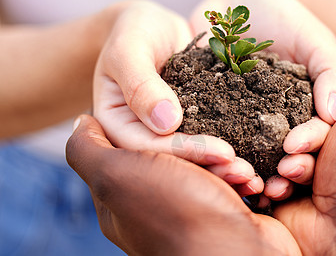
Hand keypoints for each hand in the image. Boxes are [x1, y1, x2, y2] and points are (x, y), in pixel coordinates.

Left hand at [66, 115, 300, 254]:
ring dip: (225, 162)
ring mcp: (191, 210)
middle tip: (218, 150)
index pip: (130, 147)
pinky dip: (241, 177)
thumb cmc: (177, 216)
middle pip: (173, 154)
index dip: (151, 131)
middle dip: (197, 147)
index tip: (174, 123)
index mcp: (122, 199)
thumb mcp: (116, 175)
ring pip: (206, 165)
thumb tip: (82, 122)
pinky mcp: (221, 211)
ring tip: (236, 168)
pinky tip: (250, 182)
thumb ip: (87, 149)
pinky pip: (230, 181)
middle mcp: (154, 206)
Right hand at [93, 0, 260, 193]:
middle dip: (213, 167)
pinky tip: (260, 153)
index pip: (151, 148)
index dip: (188, 152)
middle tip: (248, 174)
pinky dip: (235, 144)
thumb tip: (166, 122)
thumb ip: (140, 83)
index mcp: (119, 126)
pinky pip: (212, 133)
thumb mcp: (129, 49)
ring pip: (196, 154)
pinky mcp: (192, 120)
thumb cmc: (132, 31)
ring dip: (227, 165)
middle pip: (176, 161)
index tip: (224, 153)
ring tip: (257, 174)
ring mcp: (169, 130)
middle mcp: (144, 135)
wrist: (150, 25)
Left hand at [190, 0, 335, 199]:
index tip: (293, 151)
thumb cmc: (284, 18)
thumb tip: (334, 112)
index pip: (316, 136)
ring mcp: (247, 123)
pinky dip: (216, 151)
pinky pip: (217, 138)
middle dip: (282, 173)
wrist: (235, 7)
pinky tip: (211, 162)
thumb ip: (333, 71)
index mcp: (308, 111)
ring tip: (243, 183)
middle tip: (271, 188)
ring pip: (253, 155)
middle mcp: (280, 123)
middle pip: (287, 155)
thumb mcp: (315, 39)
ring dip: (251, 173)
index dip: (309, 147)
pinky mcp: (216, 117)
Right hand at [274, 51, 335, 253]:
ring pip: (272, 146)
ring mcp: (301, 163)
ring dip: (283, 159)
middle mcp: (321, 137)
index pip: (307, 92)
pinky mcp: (283, 185)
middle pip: (286, 119)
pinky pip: (263, 173)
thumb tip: (327, 63)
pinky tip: (282, 187)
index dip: (305, 98)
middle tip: (297, 147)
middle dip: (292, 134)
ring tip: (293, 171)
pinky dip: (272, 180)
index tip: (313, 116)